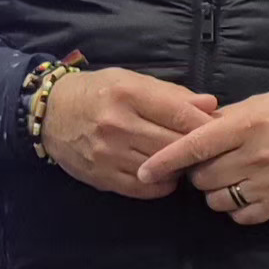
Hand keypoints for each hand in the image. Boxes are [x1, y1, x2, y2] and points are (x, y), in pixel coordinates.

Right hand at [37, 67, 217, 197]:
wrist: (49, 114)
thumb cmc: (97, 92)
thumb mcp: (132, 80)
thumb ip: (172, 94)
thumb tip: (211, 105)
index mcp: (128, 94)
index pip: (179, 113)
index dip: (205, 124)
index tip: (220, 128)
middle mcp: (117, 125)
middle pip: (173, 143)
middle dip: (195, 147)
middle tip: (208, 148)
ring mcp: (108, 154)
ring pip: (161, 167)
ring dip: (179, 167)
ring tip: (186, 160)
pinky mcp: (102, 177)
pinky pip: (144, 188)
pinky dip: (162, 184)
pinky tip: (166, 175)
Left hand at [135, 88, 268, 223]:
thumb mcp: (262, 103)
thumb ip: (225, 119)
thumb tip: (189, 131)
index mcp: (249, 124)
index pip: (195, 146)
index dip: (165, 160)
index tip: (144, 170)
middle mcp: (258, 155)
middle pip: (203, 177)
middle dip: (198, 173)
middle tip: (211, 163)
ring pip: (218, 200)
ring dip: (215, 191)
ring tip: (230, 177)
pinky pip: (241, 216)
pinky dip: (236, 207)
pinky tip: (246, 192)